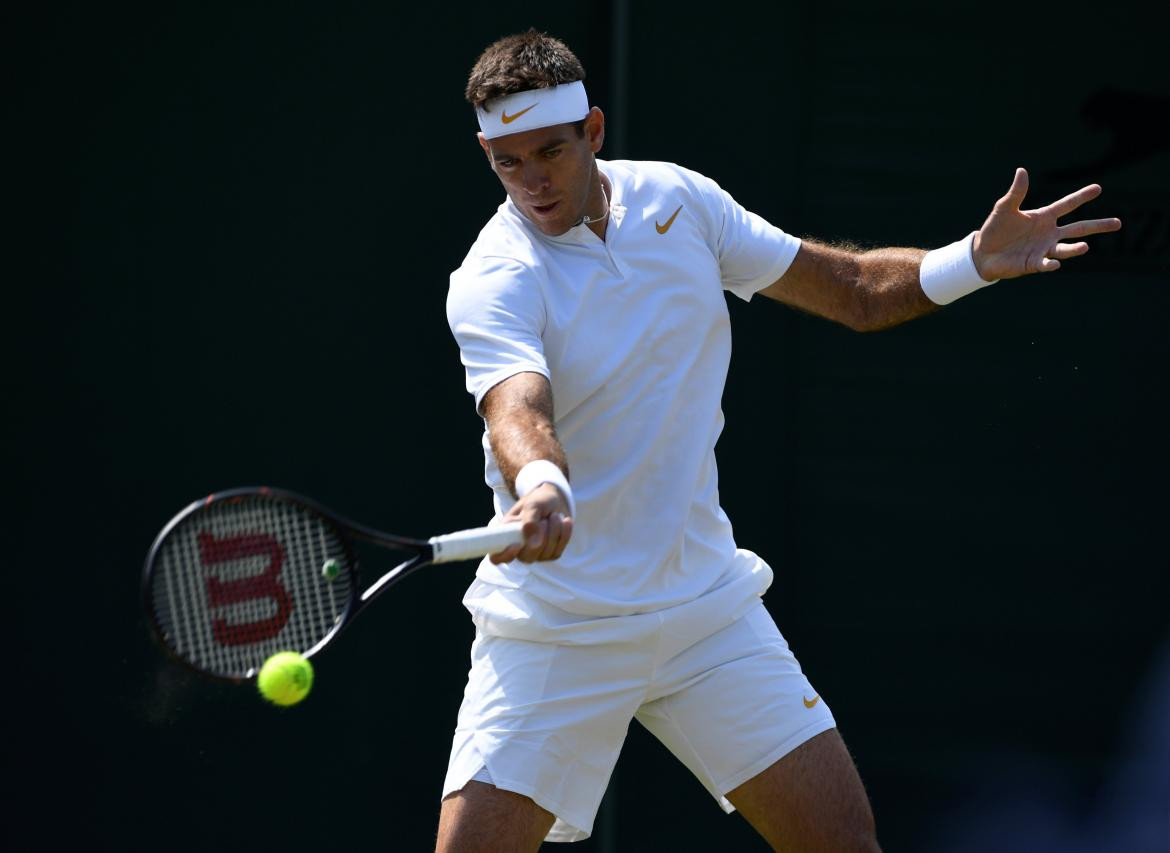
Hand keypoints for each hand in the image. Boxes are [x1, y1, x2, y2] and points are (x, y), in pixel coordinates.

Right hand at [489, 482, 572, 563]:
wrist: (554, 500)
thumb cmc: (538, 500)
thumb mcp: (533, 504)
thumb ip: (530, 522)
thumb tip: (534, 545)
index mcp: (504, 535)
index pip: (496, 557)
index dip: (504, 555)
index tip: (516, 545)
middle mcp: (518, 548)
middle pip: (526, 557)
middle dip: (540, 536)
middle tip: (545, 519)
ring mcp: (535, 553)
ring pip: (544, 554)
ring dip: (553, 532)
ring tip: (554, 515)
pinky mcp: (550, 554)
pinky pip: (557, 551)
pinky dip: (563, 535)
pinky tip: (563, 522)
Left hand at [972, 167, 1120, 280]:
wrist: (983, 252)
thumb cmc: (995, 228)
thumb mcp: (1004, 208)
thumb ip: (1016, 193)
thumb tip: (1022, 171)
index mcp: (1044, 217)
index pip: (1067, 205)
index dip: (1081, 197)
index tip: (1098, 188)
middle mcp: (1049, 233)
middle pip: (1078, 228)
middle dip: (1098, 226)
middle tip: (1118, 223)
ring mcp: (1044, 249)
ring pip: (1065, 248)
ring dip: (1075, 248)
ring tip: (1085, 246)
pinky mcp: (1034, 264)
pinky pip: (1045, 264)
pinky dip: (1050, 264)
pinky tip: (1055, 263)